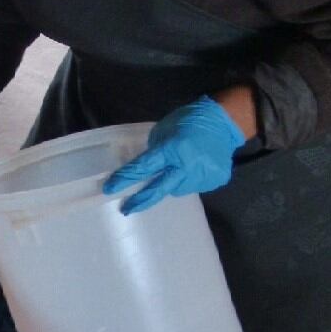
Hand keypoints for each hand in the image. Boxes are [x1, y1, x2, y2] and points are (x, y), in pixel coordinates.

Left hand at [102, 96, 244, 214]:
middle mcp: (187, 166)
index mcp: (172, 149)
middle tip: (126, 210)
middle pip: (159, 189)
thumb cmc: (187, 121)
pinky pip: (194, 187)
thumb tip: (145, 168)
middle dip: (141, 200)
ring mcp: (203, 176)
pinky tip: (194, 167)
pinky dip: (189, 180)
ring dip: (171, 182)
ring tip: (178, 168)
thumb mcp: (163, 130)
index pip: (143, 167)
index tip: (110, 189)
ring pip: (177, 189)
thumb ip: (154, 151)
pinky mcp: (215, 181)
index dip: (125, 178)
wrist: (222, 123)